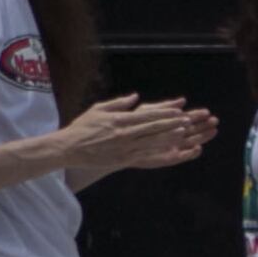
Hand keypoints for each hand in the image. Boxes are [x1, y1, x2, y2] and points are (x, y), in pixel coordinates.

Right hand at [55, 95, 209, 171]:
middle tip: (188, 121)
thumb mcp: (98, 110)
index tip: (178, 113)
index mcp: (119, 120)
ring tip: (185, 133)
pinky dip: (160, 151)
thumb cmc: (82, 127)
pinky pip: (146, 155)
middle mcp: (125, 134)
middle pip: (154, 128)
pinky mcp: (124, 159)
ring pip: (153, 142)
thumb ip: (119, 103)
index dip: (165, 115)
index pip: (147, 116)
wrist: (69, 148)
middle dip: (173, 124)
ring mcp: (125, 147)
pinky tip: (171, 149)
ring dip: (170, 137)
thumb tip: (136, 97)